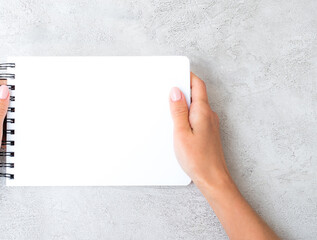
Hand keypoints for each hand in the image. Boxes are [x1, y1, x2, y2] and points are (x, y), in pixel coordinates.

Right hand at [169, 73, 228, 187]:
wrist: (213, 178)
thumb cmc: (197, 159)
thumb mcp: (181, 133)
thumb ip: (178, 111)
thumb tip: (176, 91)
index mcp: (203, 111)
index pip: (198, 85)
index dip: (187, 76)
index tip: (176, 72)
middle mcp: (209, 115)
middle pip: (197, 93)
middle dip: (184, 87)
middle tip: (169, 86)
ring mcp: (210, 123)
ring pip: (197, 105)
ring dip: (184, 101)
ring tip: (170, 104)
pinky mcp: (208, 132)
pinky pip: (197, 115)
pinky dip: (187, 113)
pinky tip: (178, 121)